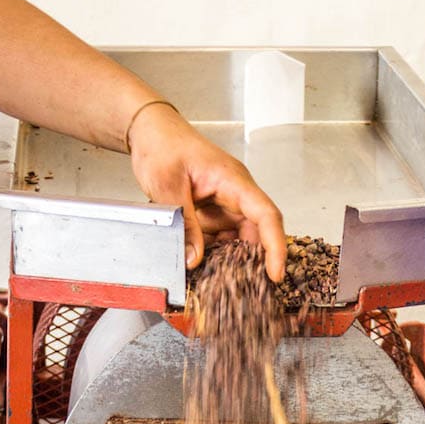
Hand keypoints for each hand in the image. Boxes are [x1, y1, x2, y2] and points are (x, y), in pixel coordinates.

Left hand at [128, 103, 285, 281]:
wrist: (149, 131)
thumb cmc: (162, 145)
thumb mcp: (168, 186)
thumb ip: (184, 224)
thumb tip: (195, 259)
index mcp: (233, 181)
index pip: (266, 215)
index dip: (275, 246)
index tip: (275, 273)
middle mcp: (235, 194)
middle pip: (256, 233)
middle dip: (254, 263)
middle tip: (245, 291)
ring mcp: (224, 205)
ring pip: (238, 240)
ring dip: (232, 263)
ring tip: (222, 285)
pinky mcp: (211, 214)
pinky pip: (220, 239)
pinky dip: (216, 256)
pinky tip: (206, 271)